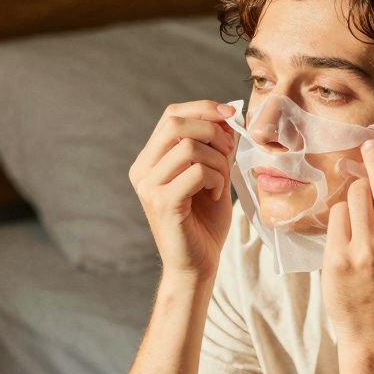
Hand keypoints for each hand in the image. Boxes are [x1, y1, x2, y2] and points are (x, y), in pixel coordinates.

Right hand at [129, 100, 236, 279]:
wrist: (198, 265)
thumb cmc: (205, 223)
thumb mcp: (213, 175)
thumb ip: (215, 147)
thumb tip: (228, 115)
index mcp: (150, 160)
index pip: (172, 115)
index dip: (204, 108)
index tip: (232, 115)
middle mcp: (142, 170)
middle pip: (175, 123)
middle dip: (212, 130)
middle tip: (229, 151)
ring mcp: (148, 186)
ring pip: (189, 147)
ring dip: (217, 161)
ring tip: (220, 182)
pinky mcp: (162, 203)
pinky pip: (196, 171)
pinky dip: (216, 179)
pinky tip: (216, 196)